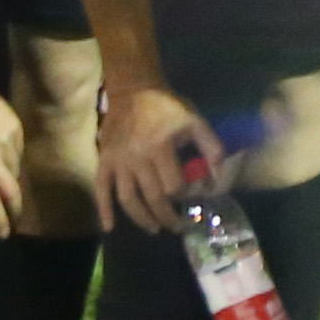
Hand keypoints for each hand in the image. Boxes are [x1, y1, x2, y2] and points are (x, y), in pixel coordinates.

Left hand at [0, 85, 29, 235]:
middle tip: (14, 220)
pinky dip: (14, 163)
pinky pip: (18, 152)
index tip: (3, 234)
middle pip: (11, 191)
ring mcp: (5, 140)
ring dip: (12, 186)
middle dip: (15, 210)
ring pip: (16, 171)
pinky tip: (6, 165)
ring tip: (8, 193)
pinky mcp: (13, 126)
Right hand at [96, 81, 209, 231]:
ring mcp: (118, 161)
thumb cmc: (167, 108)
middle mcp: (137, 158)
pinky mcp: (104, 161)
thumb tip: (217, 180)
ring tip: (155, 229)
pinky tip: (109, 227)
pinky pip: (101, 188)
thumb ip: (211, 148)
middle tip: (177, 226)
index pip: (173, 186)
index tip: (192, 200)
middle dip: (166, 216)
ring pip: (128, 199)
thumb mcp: (195, 122)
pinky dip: (103, 209)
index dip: (184, 196)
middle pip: (152, 197)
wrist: (133, 90)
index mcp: (160, 147)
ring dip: (142, 219)